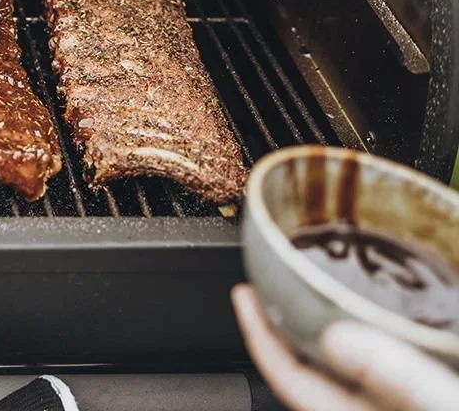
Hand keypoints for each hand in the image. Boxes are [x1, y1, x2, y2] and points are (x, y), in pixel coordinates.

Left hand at [231, 284, 458, 410]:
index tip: (242, 294)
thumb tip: (333, 338)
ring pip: (344, 368)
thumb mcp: (442, 404)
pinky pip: (380, 364)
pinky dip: (367, 335)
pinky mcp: (418, 398)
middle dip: (286, 326)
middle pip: (311, 369)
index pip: (287, 378)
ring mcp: (392, 405)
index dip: (258, 334)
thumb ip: (392, 376)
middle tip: (269, 282)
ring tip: (314, 291)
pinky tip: (376, 318)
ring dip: (326, 329)